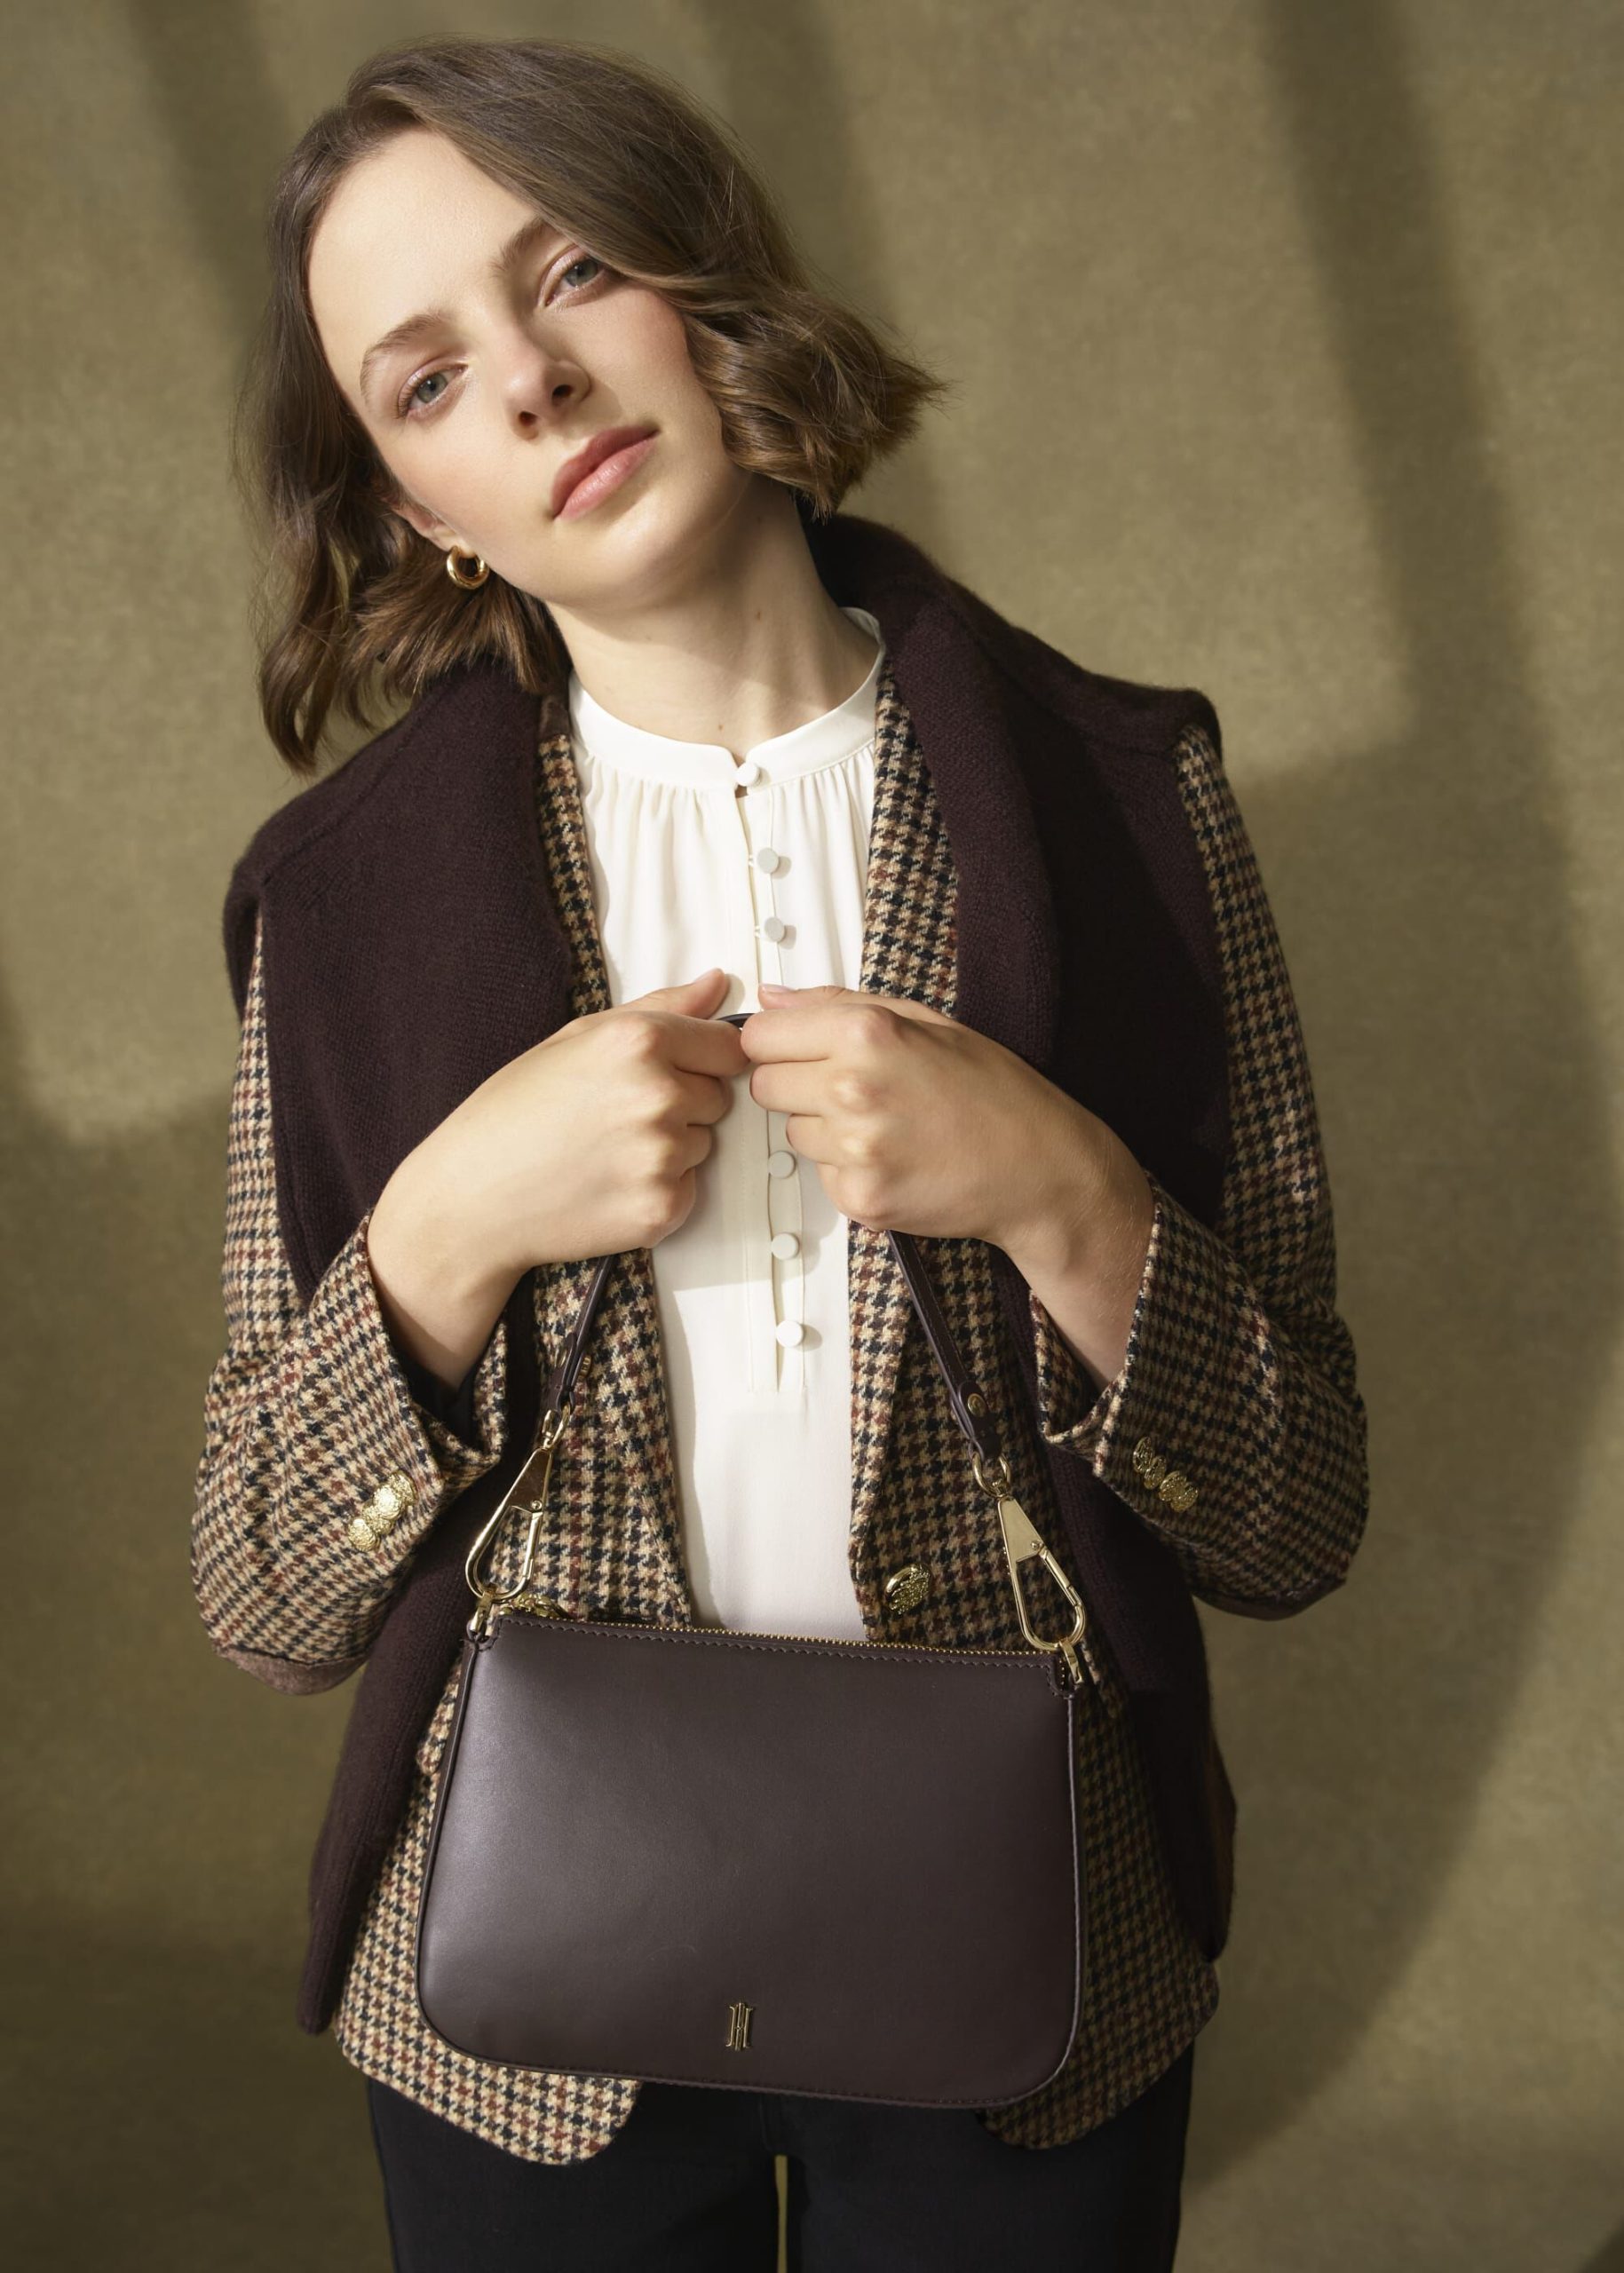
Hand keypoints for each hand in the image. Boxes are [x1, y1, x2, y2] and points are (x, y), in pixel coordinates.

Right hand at [367, 968, 746, 1389]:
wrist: (471, 1198)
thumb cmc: (513, 1113)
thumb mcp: (577, 1038)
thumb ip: (660, 1007)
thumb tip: (717, 982)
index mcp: (639, 1040)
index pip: (730, 1046)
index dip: (703, 1059)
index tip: (670, 1071)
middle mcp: (658, 1094)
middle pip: (720, 1097)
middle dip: (684, 1103)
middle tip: (616, 1117)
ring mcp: (662, 1155)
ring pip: (705, 1143)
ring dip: (672, 1147)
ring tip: (606, 1151)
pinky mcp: (662, 1207)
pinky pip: (690, 1189)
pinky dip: (659, 1189)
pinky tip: (609, 1184)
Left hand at [739, 980, 1114, 1254]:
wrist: (1039, 1169)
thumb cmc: (994, 1091)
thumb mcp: (926, 1021)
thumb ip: (838, 1004)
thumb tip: (772, 997)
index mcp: (867, 1033)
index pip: (759, 1035)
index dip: (776, 1042)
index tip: (796, 1049)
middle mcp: (852, 1089)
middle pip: (764, 1085)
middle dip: (794, 1084)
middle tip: (851, 1088)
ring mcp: (853, 1149)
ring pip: (791, 1132)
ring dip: (822, 1128)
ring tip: (884, 1124)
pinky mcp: (859, 1198)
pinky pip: (820, 1174)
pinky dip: (847, 1167)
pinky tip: (894, 1157)